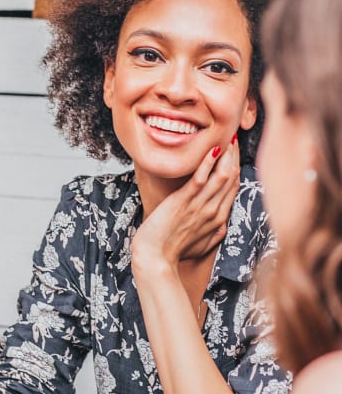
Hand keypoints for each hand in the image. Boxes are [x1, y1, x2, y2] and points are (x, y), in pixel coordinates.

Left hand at [132, 139, 239, 270]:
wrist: (156, 259)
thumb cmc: (173, 252)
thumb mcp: (200, 245)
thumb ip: (213, 234)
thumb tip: (222, 226)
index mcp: (219, 219)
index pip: (234, 186)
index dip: (237, 164)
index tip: (236, 149)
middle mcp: (214, 211)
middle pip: (232, 177)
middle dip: (235, 154)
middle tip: (234, 134)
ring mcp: (199, 206)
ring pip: (221, 175)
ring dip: (226, 154)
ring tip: (227, 136)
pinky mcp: (183, 203)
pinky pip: (200, 180)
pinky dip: (206, 164)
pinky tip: (211, 149)